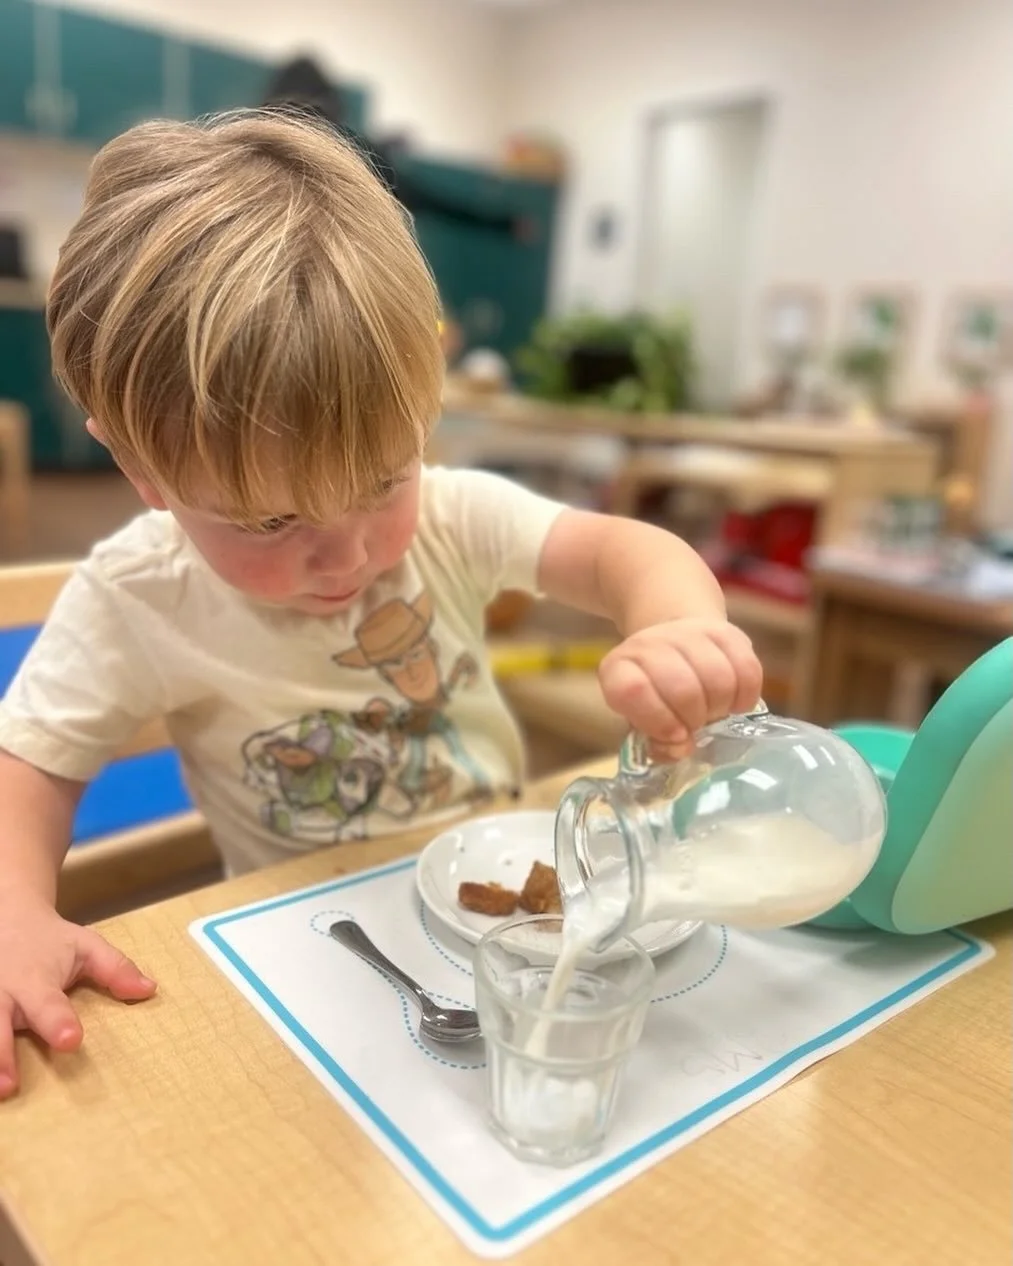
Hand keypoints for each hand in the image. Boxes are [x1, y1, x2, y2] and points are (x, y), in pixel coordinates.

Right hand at [0, 891, 156, 1098]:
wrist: (7, 915)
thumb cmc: (51, 941)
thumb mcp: (86, 946)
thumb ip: (115, 969)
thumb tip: (149, 990)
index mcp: (35, 978)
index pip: (47, 1003)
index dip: (58, 1021)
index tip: (71, 1040)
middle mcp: (3, 992)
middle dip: (2, 1054)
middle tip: (10, 1085)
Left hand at [598, 618, 762, 758]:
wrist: (674, 644)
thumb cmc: (655, 695)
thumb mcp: (643, 721)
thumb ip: (656, 742)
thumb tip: (680, 748)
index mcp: (618, 670)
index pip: (634, 691)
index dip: (658, 720)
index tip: (677, 737)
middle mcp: (648, 645)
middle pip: (683, 688)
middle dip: (695, 718)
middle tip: (697, 725)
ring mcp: (686, 633)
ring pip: (718, 678)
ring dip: (720, 706)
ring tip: (713, 712)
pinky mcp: (724, 631)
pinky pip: (747, 670)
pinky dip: (745, 696)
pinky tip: (734, 703)